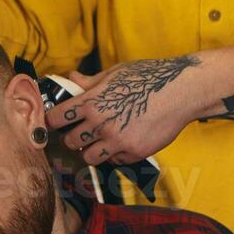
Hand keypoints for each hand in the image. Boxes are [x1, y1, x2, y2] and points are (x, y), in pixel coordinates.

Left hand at [46, 55, 200, 165]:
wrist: (180, 91)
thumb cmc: (148, 77)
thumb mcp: (115, 73)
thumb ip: (90, 81)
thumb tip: (72, 77)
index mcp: (92, 102)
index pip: (57, 118)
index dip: (52, 120)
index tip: (54, 122)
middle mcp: (101, 124)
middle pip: (70, 141)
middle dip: (71, 137)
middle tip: (78, 131)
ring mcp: (118, 142)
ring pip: (89, 157)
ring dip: (90, 150)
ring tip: (98, 140)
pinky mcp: (134, 153)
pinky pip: (114, 160)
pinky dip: (113, 154)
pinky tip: (121, 141)